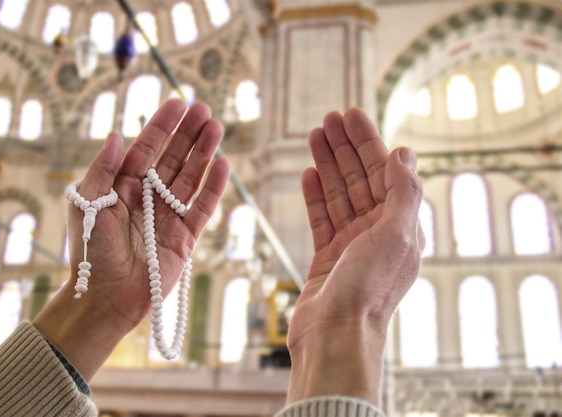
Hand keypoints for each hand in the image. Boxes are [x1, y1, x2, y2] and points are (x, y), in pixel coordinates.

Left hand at [33, 99, 229, 379]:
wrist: (104, 299)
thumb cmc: (88, 253)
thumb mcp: (85, 205)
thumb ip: (101, 170)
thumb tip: (114, 135)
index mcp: (122, 186)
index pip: (146, 149)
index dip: (162, 126)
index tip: (178, 102)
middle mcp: (148, 197)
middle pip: (173, 159)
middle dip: (189, 134)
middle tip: (205, 110)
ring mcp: (169, 216)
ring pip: (191, 178)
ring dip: (204, 153)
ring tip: (217, 128)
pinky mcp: (186, 237)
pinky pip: (202, 208)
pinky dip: (214, 188)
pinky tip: (224, 165)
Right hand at [286, 108, 423, 404]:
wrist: (336, 334)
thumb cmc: (369, 288)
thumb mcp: (397, 235)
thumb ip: (402, 192)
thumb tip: (404, 152)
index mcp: (401, 226)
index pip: (383, 172)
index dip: (367, 141)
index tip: (350, 115)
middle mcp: (378, 233)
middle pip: (359, 179)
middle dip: (345, 148)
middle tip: (328, 118)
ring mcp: (351, 246)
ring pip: (338, 195)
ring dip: (327, 165)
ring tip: (313, 136)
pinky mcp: (327, 258)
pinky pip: (322, 219)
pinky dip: (315, 196)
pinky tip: (307, 173)